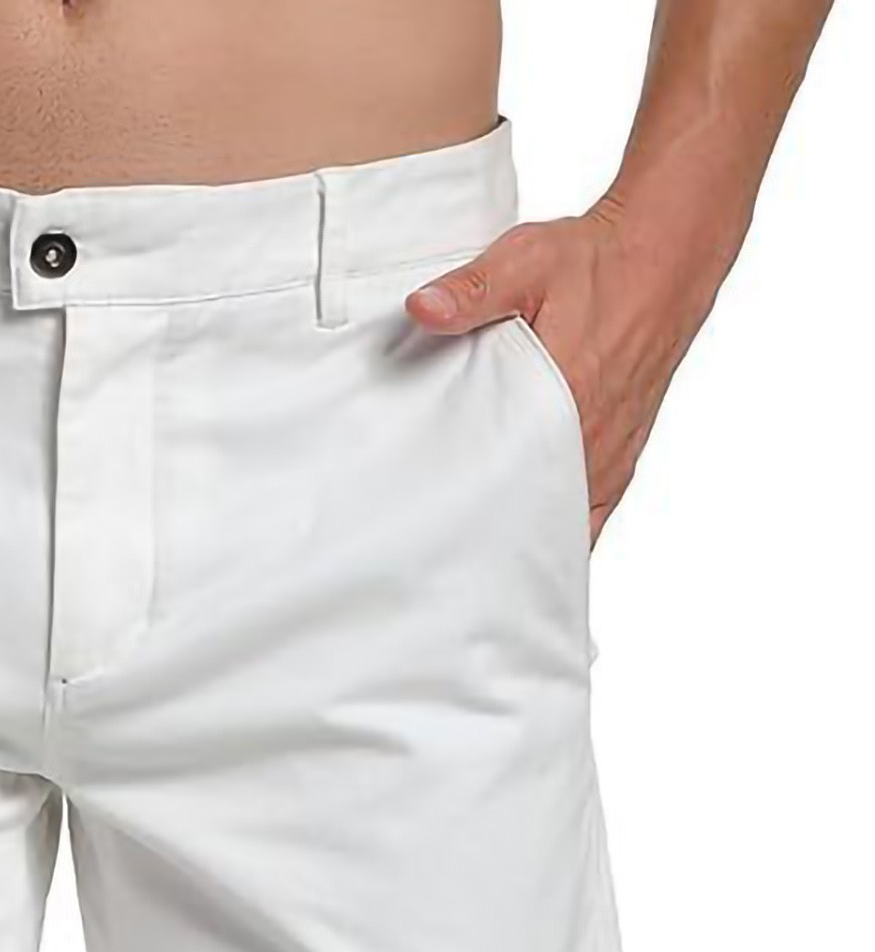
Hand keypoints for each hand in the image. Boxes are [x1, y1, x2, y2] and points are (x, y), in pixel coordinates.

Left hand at [405, 199, 713, 543]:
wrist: (666, 252)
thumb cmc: (596, 261)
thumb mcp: (525, 261)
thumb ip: (472, 290)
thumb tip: (424, 308)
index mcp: (568, 398)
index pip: (513, 480)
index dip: (475, 515)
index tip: (438, 537)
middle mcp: (594, 436)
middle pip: (536, 515)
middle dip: (492, 539)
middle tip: (445, 556)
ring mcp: (611, 450)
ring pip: (564, 521)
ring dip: (525, 538)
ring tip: (476, 561)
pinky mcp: (620, 451)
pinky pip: (592, 512)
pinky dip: (560, 530)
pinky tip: (525, 549)